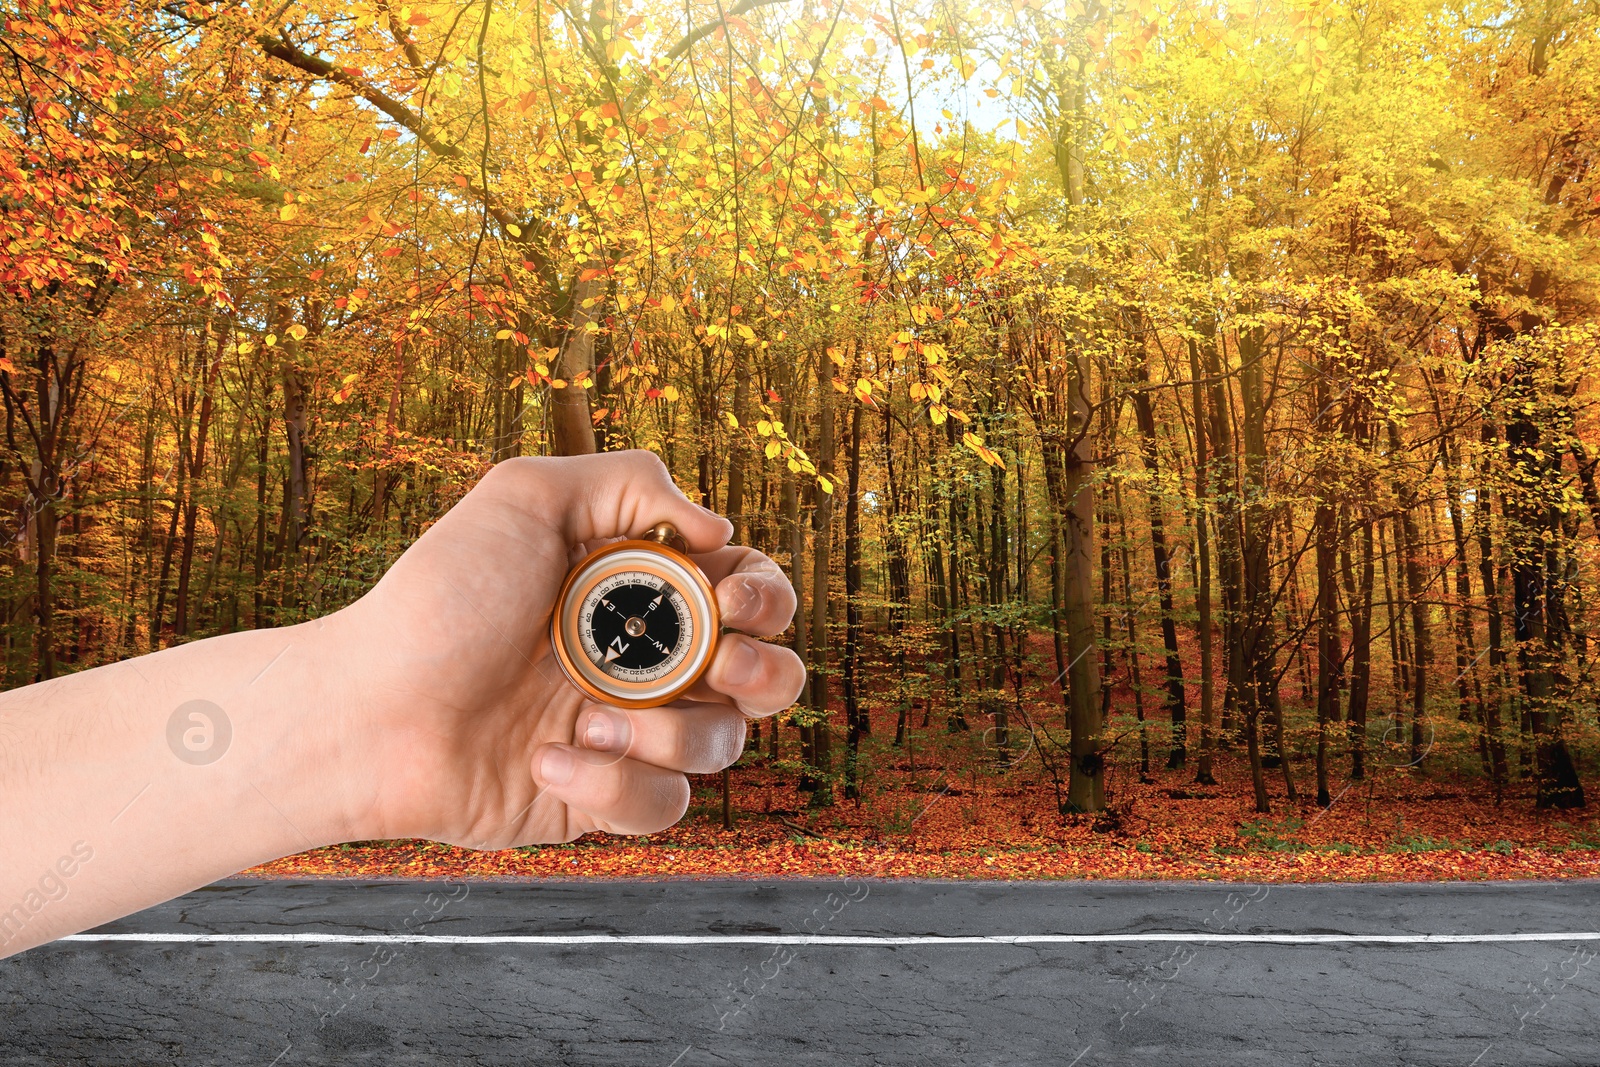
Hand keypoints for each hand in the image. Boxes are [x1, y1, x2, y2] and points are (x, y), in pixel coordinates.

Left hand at [330, 450, 805, 848]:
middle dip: (766, 671)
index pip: (750, 590)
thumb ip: (630, 479)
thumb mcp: (525, 498)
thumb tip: (717, 525)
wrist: (370, 713)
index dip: (764, 596)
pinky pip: (662, 805)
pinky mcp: (604, 799)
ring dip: (668, 733)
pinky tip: (545, 761)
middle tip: (716, 665)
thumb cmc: (440, 601)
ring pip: (722, 745)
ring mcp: (630, 733)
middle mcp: (648, 662)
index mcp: (642, 590)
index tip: (729, 598)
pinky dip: (612, 785)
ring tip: (584, 719)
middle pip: (769, 675)